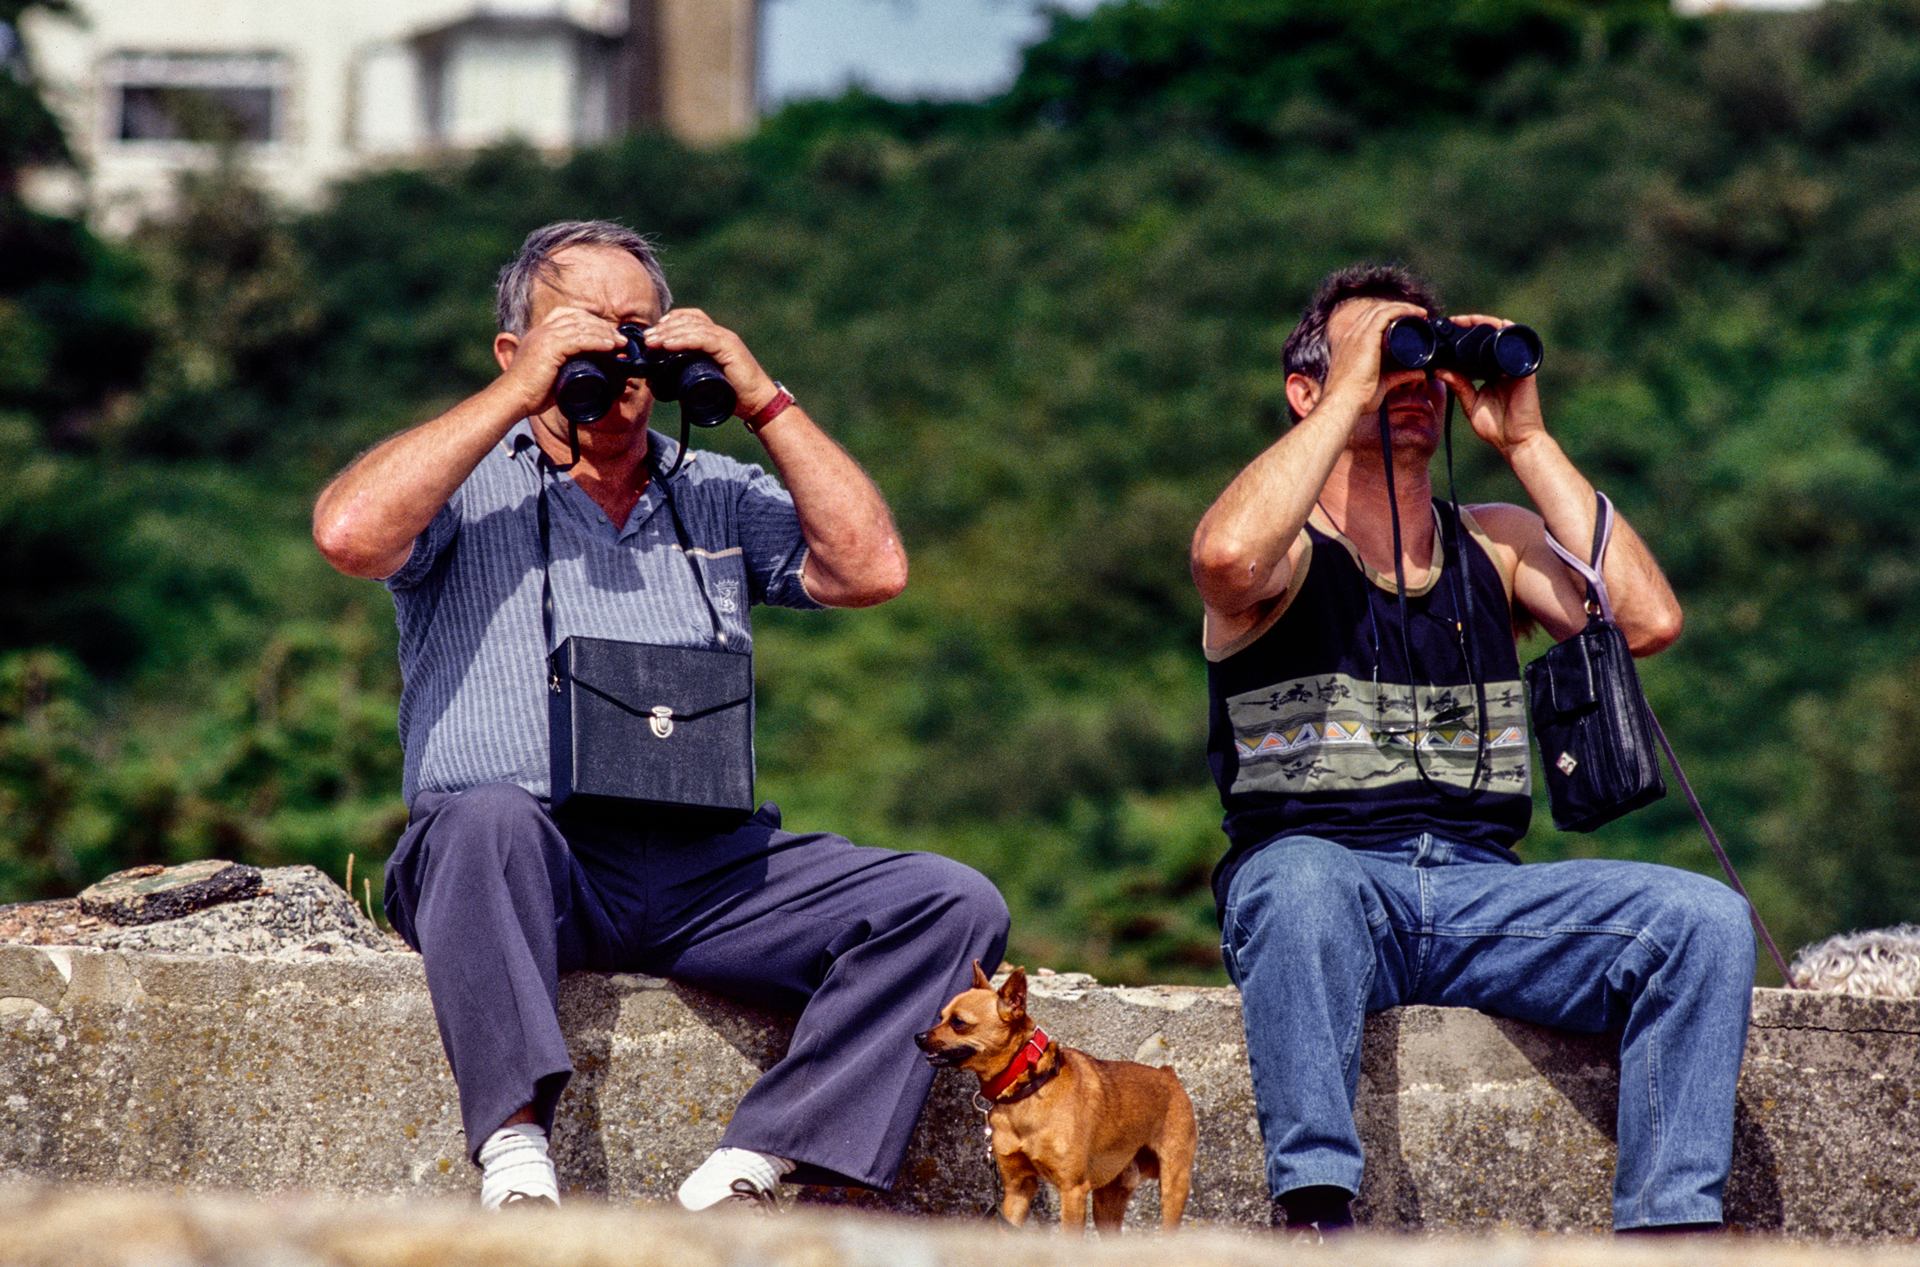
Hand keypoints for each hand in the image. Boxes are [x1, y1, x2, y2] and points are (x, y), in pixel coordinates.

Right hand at [498, 306, 626, 415]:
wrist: (513, 398)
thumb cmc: (531, 393)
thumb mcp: (550, 373)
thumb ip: (564, 367)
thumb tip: (587, 374)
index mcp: (540, 332)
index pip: (568, 314)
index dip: (590, 320)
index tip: (607, 332)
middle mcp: (542, 330)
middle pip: (579, 317)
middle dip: (602, 327)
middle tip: (620, 339)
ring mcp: (545, 337)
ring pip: (582, 327)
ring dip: (604, 334)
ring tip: (620, 343)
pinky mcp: (549, 348)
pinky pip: (579, 339)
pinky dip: (597, 341)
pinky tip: (610, 346)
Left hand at [641, 309, 779, 417]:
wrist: (757, 404)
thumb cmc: (732, 396)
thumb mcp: (701, 383)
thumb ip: (682, 378)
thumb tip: (655, 382)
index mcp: (715, 338)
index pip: (690, 318)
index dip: (669, 322)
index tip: (651, 334)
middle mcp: (720, 334)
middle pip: (688, 320)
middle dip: (663, 327)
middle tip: (646, 338)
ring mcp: (726, 339)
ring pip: (693, 328)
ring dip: (669, 333)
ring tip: (651, 342)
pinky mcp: (730, 348)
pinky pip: (703, 339)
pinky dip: (684, 340)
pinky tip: (668, 344)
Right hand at [1320, 297, 1430, 412]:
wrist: (1344, 403)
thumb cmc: (1357, 398)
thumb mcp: (1382, 383)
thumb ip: (1400, 376)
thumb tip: (1420, 373)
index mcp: (1350, 343)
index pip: (1369, 320)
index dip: (1390, 316)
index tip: (1410, 322)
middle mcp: (1351, 335)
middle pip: (1376, 311)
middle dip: (1398, 309)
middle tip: (1419, 316)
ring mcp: (1357, 334)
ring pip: (1381, 309)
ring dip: (1404, 307)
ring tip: (1421, 314)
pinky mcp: (1365, 337)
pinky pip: (1386, 314)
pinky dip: (1403, 310)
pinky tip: (1417, 313)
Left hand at [1433, 315, 1547, 457]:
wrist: (1516, 440)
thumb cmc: (1496, 427)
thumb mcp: (1471, 404)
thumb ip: (1458, 386)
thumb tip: (1439, 370)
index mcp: (1489, 373)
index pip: (1475, 350)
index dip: (1462, 339)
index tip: (1444, 333)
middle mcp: (1501, 366)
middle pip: (1487, 338)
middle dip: (1471, 326)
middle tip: (1453, 322)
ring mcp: (1514, 365)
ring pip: (1501, 335)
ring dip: (1486, 324)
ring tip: (1469, 320)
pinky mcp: (1524, 368)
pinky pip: (1518, 344)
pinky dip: (1508, 331)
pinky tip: (1497, 324)